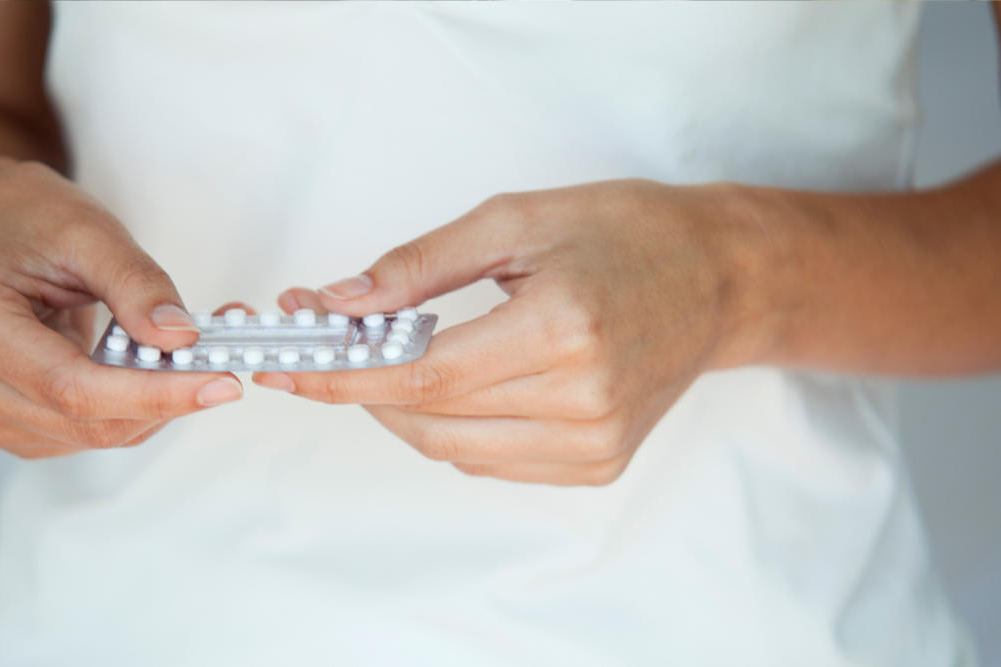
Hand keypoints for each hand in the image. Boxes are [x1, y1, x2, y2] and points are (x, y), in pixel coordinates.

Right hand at [0, 160, 242, 458]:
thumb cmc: (25, 220)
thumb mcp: (88, 230)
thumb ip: (137, 284)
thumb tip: (179, 337)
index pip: (71, 387)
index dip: (153, 393)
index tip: (220, 384)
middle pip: (86, 422)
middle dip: (166, 398)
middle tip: (225, 365)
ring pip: (94, 436)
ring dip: (153, 404)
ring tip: (183, 354)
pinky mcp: (2, 426)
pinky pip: (86, 435)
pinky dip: (131, 408)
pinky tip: (143, 369)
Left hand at [255, 181, 754, 484]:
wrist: (717, 279)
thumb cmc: (625, 234)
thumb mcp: (515, 219)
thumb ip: (419, 267)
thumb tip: (341, 302)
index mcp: (563, 330)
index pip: (423, 374)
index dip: (345, 375)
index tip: (289, 368)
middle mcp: (582, 400)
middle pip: (430, 416)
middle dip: (362, 387)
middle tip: (326, 352)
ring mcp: (595, 443)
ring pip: (453, 450)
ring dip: (403, 410)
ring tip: (387, 362)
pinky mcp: (599, 464)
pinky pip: (491, 461)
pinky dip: (451, 429)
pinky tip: (450, 386)